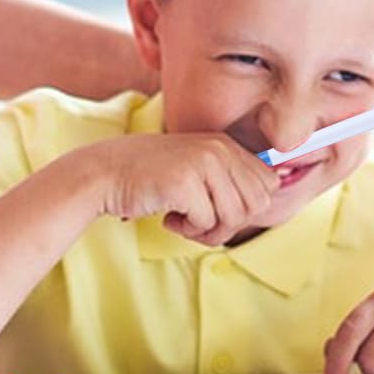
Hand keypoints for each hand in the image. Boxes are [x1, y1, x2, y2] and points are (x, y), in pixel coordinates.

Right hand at [80, 133, 282, 247]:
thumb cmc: (151, 178)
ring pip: (235, 217)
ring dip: (209, 229)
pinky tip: (169, 217)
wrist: (105, 173)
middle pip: (257, 204)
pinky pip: (206, 223)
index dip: (246, 207)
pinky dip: (188, 229)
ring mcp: (202, 163)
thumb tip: (268, 199)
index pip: (268, 185)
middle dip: (231, 223)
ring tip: (184, 219)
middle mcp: (218, 149)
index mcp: (224, 144)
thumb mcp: (197, 169)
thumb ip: (230, 180)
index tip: (217, 209)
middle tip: (201, 221)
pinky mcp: (184, 183)